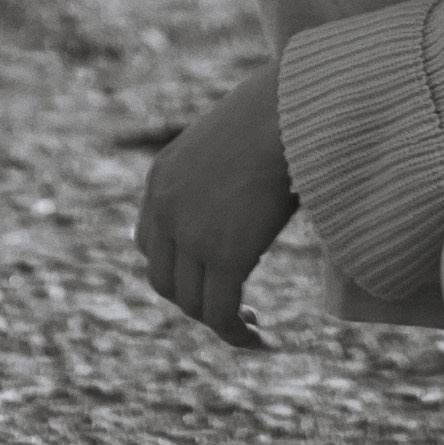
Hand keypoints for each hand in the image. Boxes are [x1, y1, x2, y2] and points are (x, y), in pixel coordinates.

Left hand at [134, 63, 297, 348]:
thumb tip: (253, 193)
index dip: (178, 268)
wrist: (295, 105)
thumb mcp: (233, 140)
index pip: (148, 243)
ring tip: (250, 324)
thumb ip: (225, 174)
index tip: (212, 276)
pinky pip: (221, 313)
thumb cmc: (280, 113)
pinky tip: (260, 339)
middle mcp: (165, 207)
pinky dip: (237, 334)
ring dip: (219, 320)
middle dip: (195, 301)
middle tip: (233, 307)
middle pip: (164, 280)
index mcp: (162, 177)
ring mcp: (191, 233)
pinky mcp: (225, 253)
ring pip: (191, 303)